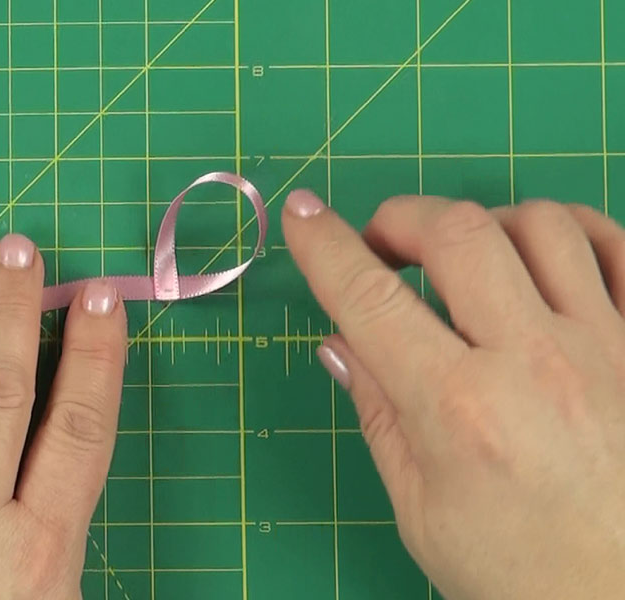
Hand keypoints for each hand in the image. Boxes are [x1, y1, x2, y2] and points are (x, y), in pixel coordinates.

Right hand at [282, 193, 624, 598]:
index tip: (303, 216)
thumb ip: (379, 414)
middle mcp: (535, 364)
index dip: (325, 246)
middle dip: (401, 219)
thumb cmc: (522, 575)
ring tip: (464, 260)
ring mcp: (608, 347)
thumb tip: (341, 343)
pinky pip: (618, 244)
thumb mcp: (422, 510)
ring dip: (483, 225)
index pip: (370, 300)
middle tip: (383, 247)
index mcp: (460, 412)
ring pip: (541, 223)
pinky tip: (541, 260)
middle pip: (458, 233)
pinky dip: (570, 233)